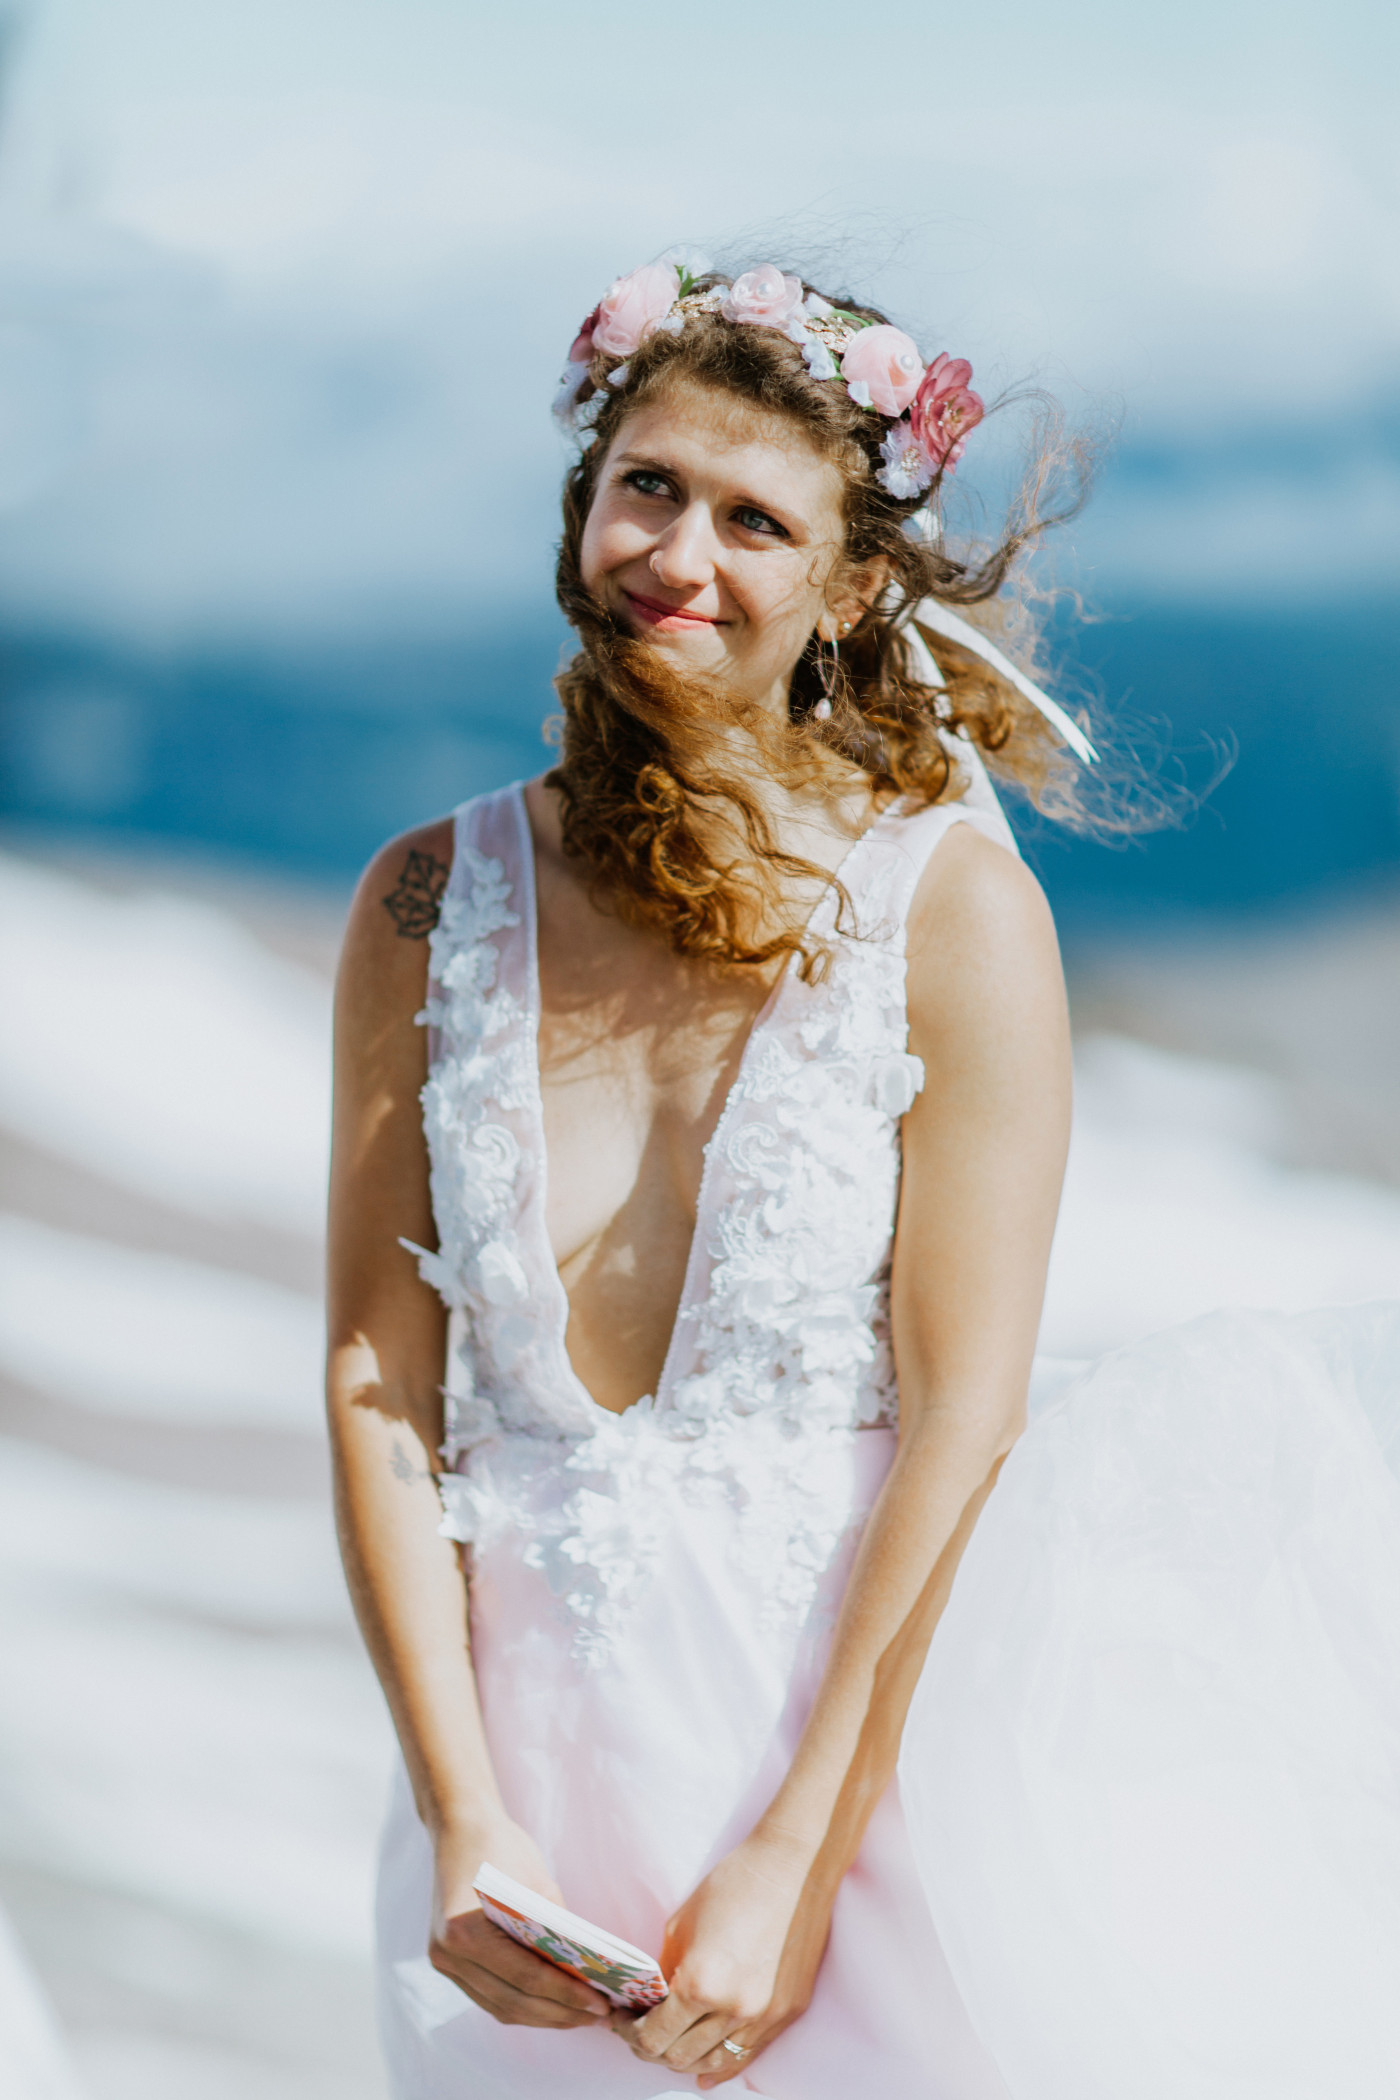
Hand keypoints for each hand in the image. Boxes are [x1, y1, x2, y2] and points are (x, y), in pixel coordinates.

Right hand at [428, 1815, 612, 2029]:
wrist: (459, 1829)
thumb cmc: (501, 1848)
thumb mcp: (538, 1883)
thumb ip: (557, 1928)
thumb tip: (590, 1972)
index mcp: (465, 1930)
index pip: (527, 1977)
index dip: (567, 1995)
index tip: (602, 2004)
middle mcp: (448, 1955)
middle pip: (514, 2000)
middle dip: (561, 2013)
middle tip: (601, 2015)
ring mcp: (445, 1964)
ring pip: (502, 2008)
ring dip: (544, 2017)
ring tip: (583, 2017)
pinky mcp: (450, 1966)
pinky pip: (490, 1998)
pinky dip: (523, 2006)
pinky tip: (553, 2006)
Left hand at [612, 1831, 833, 2087]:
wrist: (794, 1868)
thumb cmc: (733, 1884)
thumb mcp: (681, 1925)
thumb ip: (666, 1972)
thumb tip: (652, 2005)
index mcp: (700, 1984)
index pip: (653, 2036)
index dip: (629, 2033)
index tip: (621, 2022)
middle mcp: (733, 2010)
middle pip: (679, 2057)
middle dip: (650, 2049)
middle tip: (639, 2031)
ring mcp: (764, 2016)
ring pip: (713, 2064)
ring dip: (685, 2060)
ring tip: (670, 2045)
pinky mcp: (787, 2013)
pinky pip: (748, 2055)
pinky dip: (722, 2068)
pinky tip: (704, 2075)